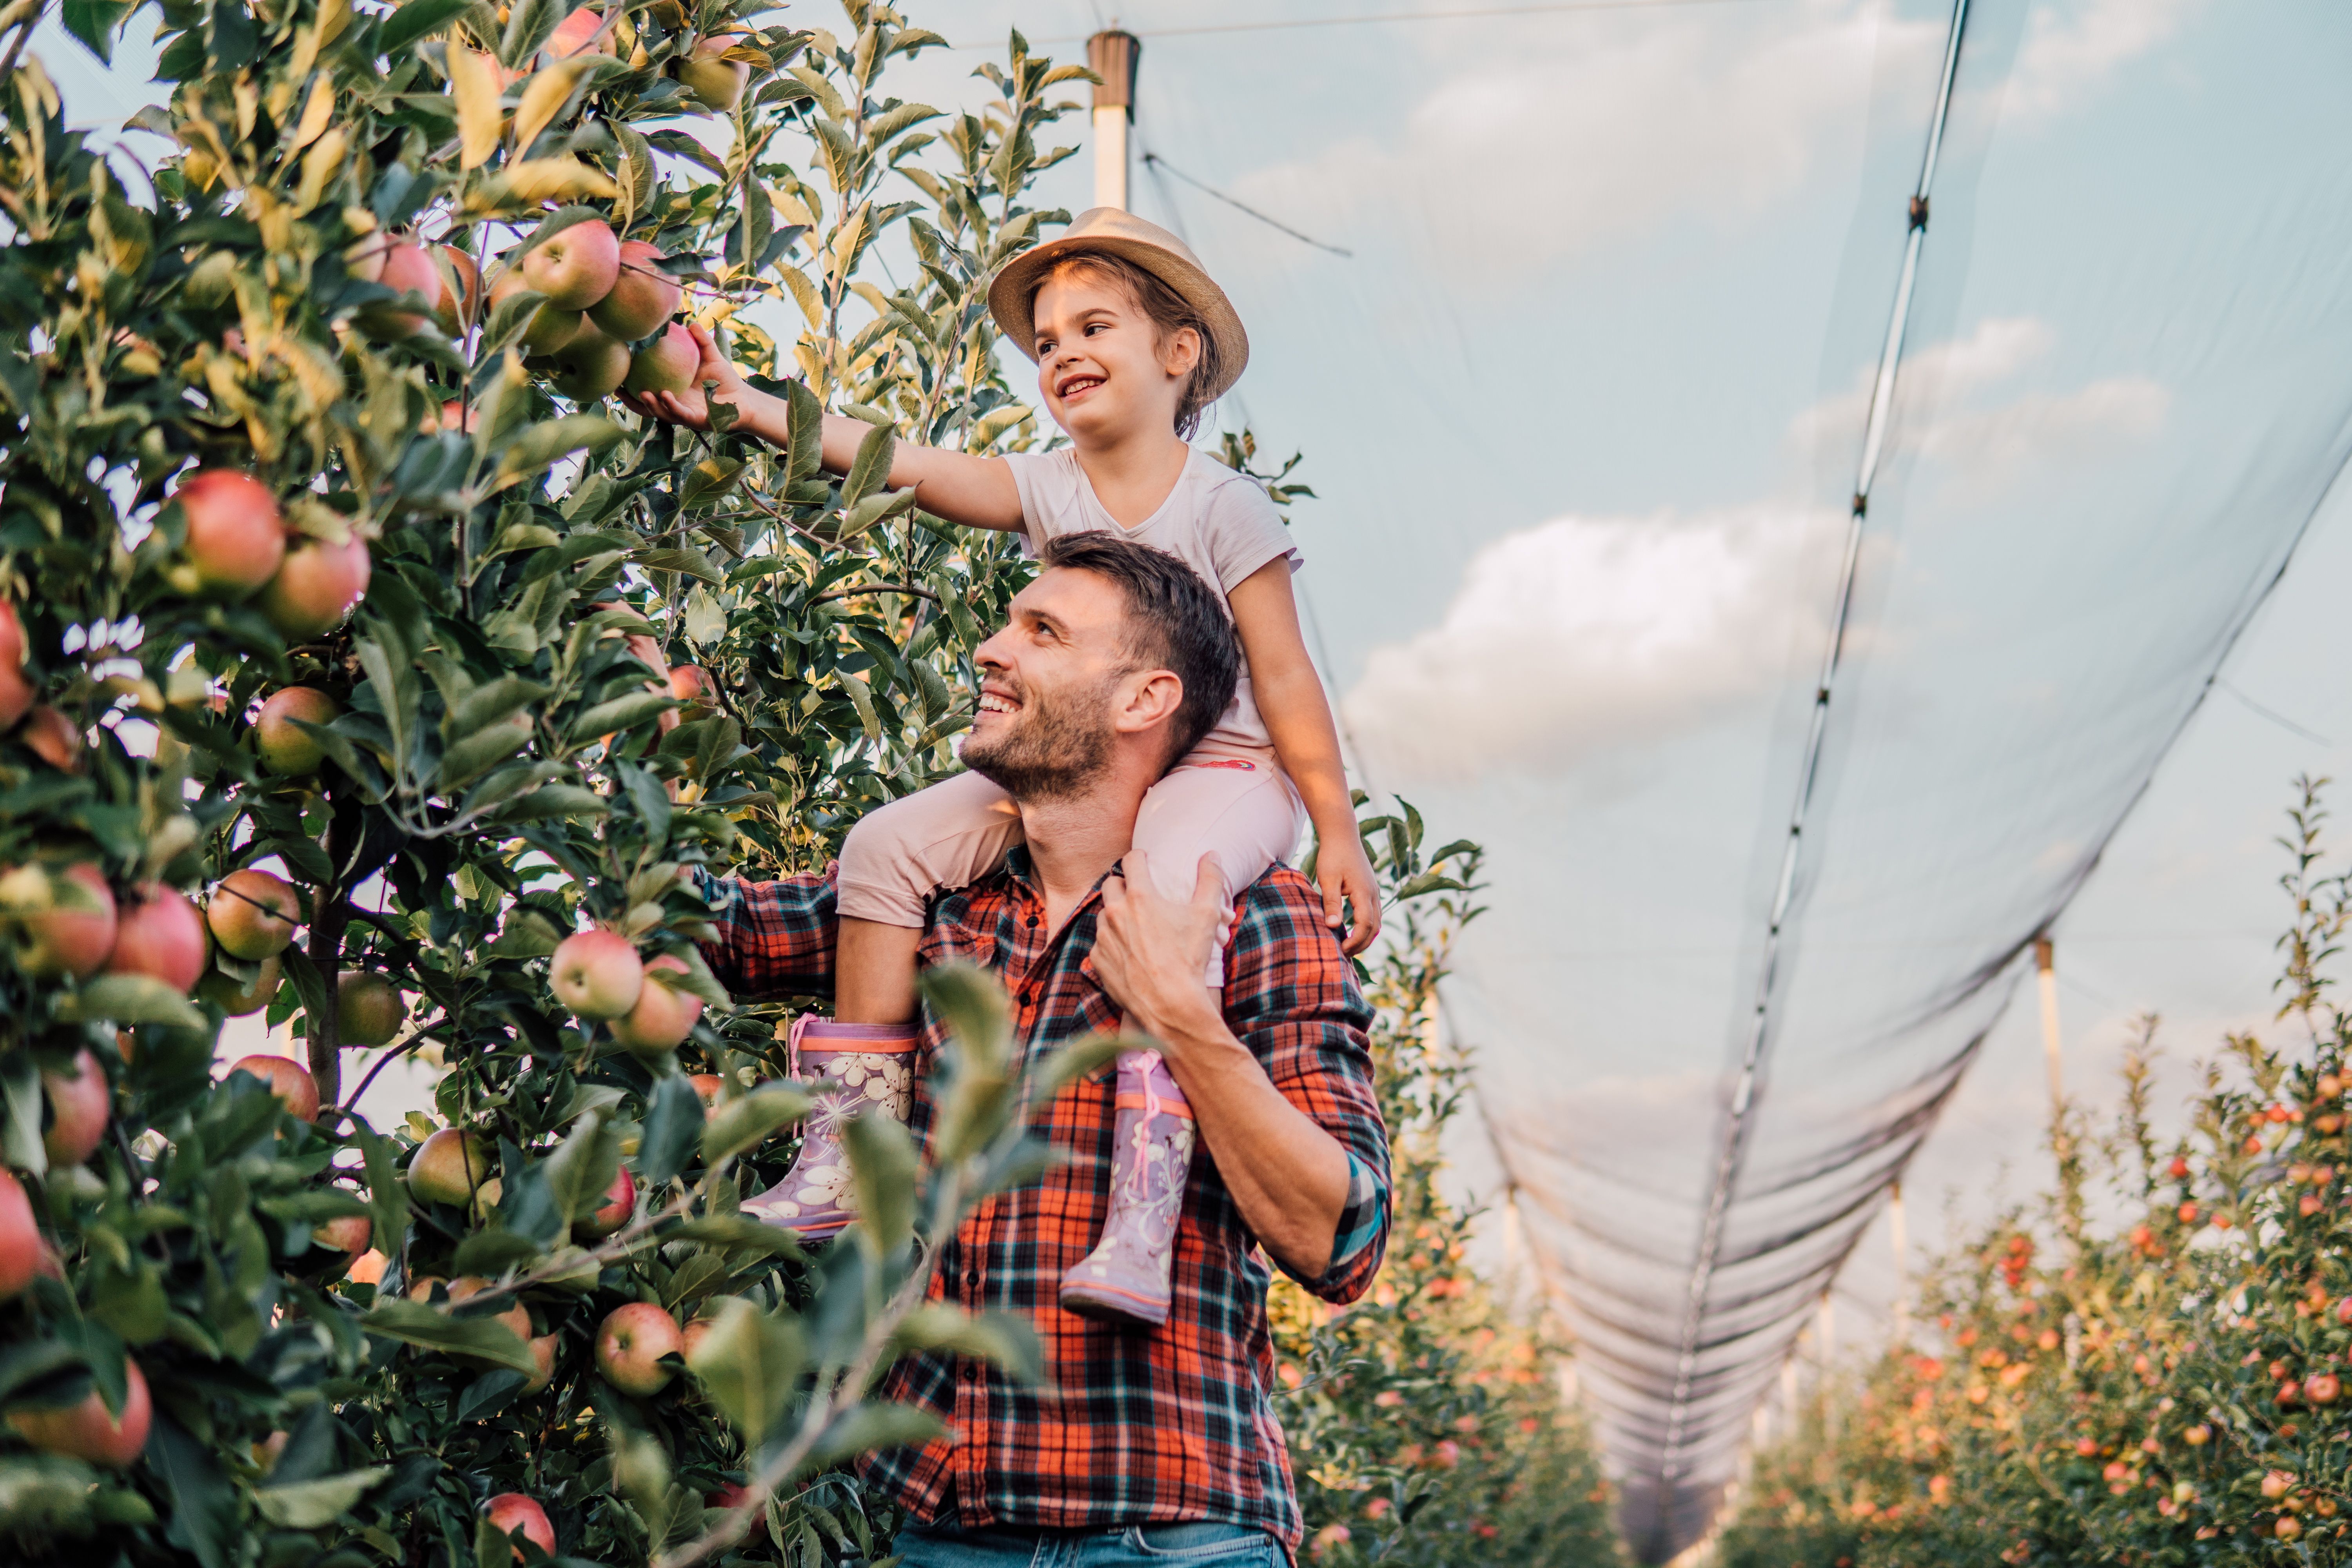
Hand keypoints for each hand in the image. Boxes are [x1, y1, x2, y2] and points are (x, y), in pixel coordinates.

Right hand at [620, 322, 773, 435]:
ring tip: (643, 393)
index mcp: (673, 392)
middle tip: (618, 389)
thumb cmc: (726, 380)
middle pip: (648, 406)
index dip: (631, 386)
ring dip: (651, 405)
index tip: (616, 375)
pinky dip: (671, 406)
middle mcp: (675, 405)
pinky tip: (664, 395)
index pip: (647, 390)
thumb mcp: (711, 357)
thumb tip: (691, 322)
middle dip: (632, 401)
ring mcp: (685, 415)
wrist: (745, 400)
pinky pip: (681, 414)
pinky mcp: (698, 421)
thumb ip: (701, 341)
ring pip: (662, 413)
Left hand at [1092, 850, 1225, 1049]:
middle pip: (1111, 884)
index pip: (1131, 861)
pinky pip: (1100, 943)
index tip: (1145, 861)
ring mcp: (1103, 938)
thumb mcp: (1207, 916)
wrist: (1171, 1005)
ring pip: (1103, 914)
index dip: (1139, 857)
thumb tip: (1212, 855)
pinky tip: (1129, 951)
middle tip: (1138, 892)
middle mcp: (1115, 913)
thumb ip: (1211, 879)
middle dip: (1123, 883)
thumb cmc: (1190, 959)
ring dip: (1116, 914)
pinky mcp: (1098, 960)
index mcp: (1139, 897)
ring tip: (1134, 924)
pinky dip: (1111, 943)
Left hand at [1315, 831, 1381, 955]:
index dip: (1355, 941)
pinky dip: (1366, 927)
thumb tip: (1333, 927)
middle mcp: (1373, 894)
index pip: (1365, 925)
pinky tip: (1351, 932)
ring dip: (1365, 937)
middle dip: (1361, 944)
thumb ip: (1331, 903)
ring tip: (1348, 948)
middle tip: (1344, 955)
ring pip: (1376, 922)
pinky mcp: (1370, 890)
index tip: (1340, 950)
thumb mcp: (1328, 879)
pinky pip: (1373, 914)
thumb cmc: (1332, 855)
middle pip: (1374, 927)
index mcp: (1364, 892)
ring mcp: (1374, 892)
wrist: (1342, 836)